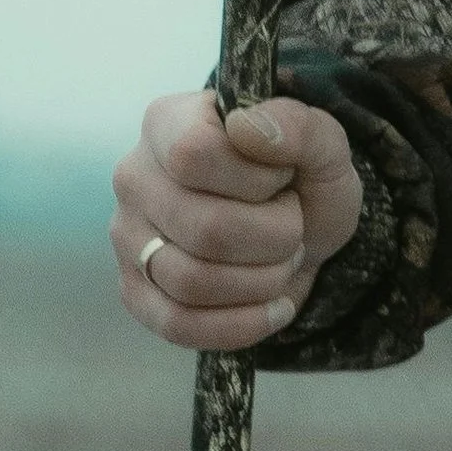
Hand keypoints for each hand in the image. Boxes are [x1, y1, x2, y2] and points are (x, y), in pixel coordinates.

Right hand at [110, 90, 363, 350]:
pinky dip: (242, 326)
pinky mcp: (137, 293)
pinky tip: (275, 307)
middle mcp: (135, 178)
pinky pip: (179, 325)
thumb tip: (245, 129)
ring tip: (282, 261)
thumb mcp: (322, 146)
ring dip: (262, 281)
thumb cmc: (300, 182)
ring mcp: (128, 238)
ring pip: (192, 282)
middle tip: (292, 229)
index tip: (282, 178)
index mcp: (166, 124)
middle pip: (203, 230)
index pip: (192, 156)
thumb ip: (297, 125)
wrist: (300, 232)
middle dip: (273, 240)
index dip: (255, 181)